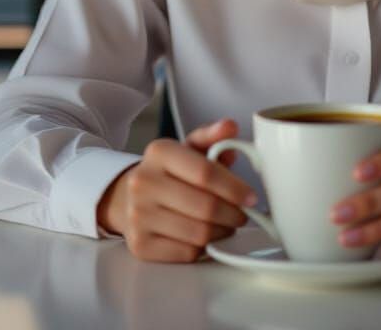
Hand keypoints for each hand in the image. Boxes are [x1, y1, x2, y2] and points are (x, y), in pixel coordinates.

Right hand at [96, 118, 256, 262]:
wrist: (129, 197)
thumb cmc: (170, 172)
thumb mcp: (189, 147)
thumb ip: (212, 136)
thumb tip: (230, 127)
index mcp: (159, 152)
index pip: (205, 172)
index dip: (234, 187)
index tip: (251, 197)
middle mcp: (143, 182)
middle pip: (205, 206)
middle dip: (233, 213)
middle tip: (243, 215)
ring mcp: (138, 216)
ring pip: (198, 233)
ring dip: (222, 231)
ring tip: (227, 224)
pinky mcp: (139, 246)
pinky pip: (187, 253)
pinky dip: (204, 247)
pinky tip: (206, 235)